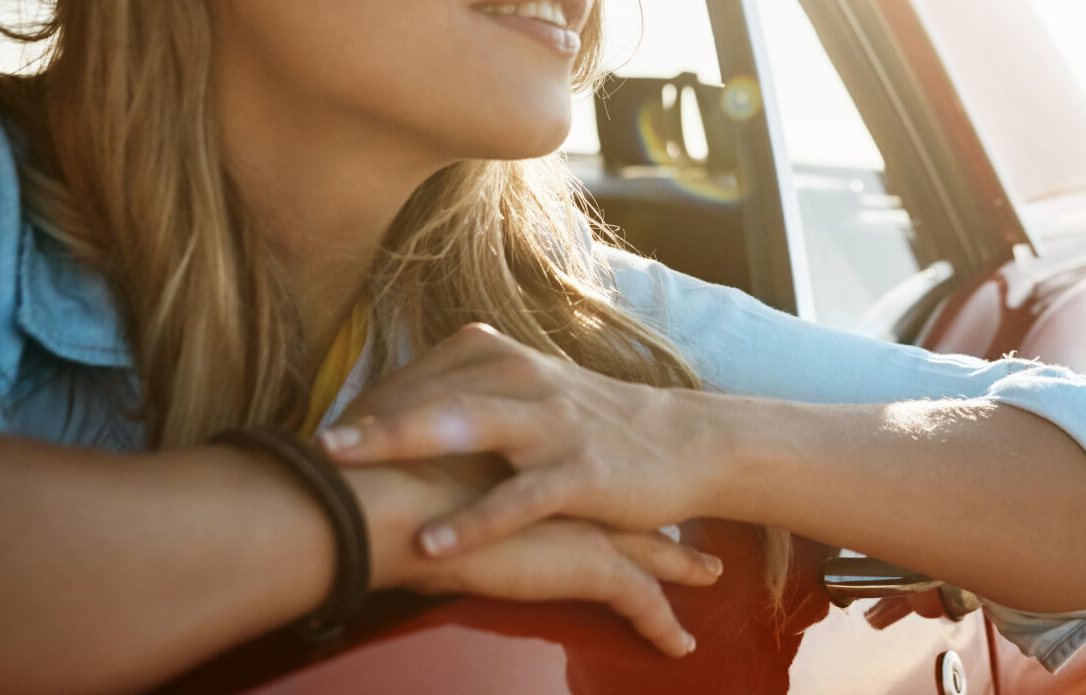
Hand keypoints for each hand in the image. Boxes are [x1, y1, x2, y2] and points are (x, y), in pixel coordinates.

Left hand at [320, 324, 717, 563]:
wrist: (683, 442)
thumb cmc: (591, 426)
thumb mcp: (530, 395)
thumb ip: (468, 392)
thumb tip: (388, 411)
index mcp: (508, 360)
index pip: (425, 374)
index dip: (372, 403)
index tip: (317, 432)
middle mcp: (526, 381)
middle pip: (436, 394)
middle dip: (372, 418)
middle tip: (313, 444)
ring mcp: (554, 425)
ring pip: (470, 428)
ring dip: (404, 444)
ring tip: (347, 469)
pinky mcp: (581, 472)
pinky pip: (518, 498)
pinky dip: (473, 521)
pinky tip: (432, 545)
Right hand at [341, 458, 720, 656]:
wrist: (383, 500)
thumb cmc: (375, 476)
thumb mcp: (397, 451)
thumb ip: (407, 446)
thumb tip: (378, 439)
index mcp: (520, 453)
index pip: (568, 463)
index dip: (597, 472)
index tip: (627, 475)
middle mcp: (557, 479)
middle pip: (621, 496)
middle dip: (657, 511)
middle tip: (691, 520)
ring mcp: (578, 518)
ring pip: (645, 546)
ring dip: (678, 563)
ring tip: (711, 575)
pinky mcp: (585, 561)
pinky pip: (637, 600)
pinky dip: (660, 623)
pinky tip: (678, 645)